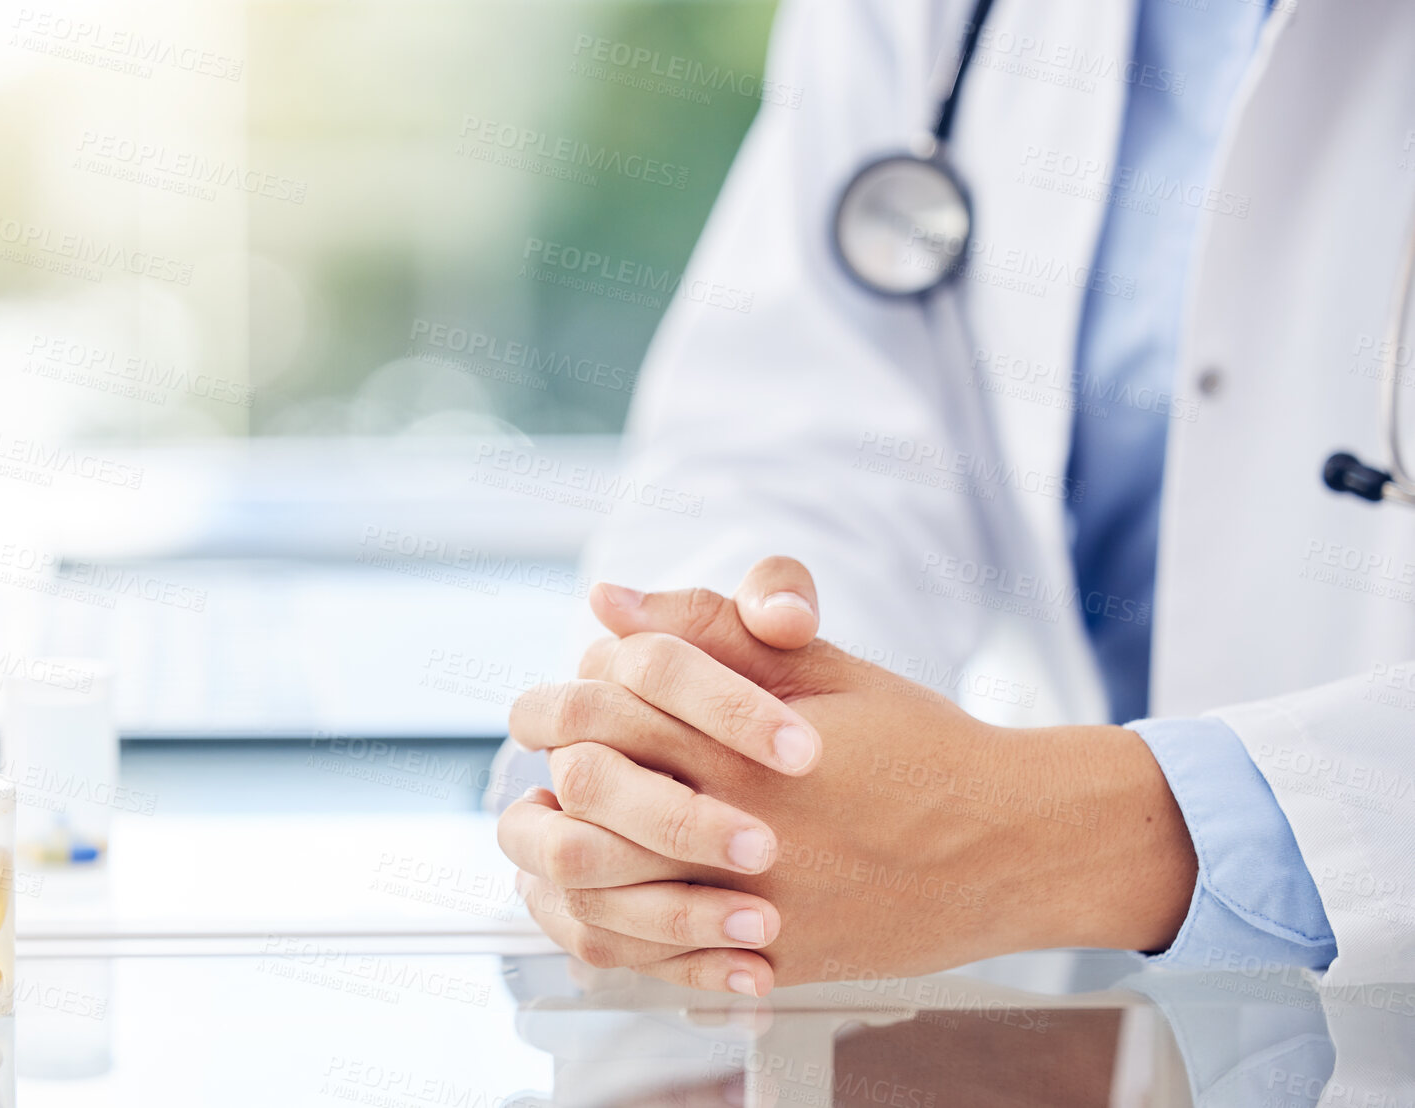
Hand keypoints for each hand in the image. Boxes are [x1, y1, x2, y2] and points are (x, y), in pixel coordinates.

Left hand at [498, 558, 1195, 991]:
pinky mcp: (770, 963)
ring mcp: (753, 909)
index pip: (603, 710)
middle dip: (558, 765)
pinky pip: (654, 958)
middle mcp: (739, 831)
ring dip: (570, 846)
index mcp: (744, 747)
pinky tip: (613, 890)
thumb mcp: (820, 666)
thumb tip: (607, 601)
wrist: (1016, 844)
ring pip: (602, 885)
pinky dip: (612, 922)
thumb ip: (708, 630)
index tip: (572, 698)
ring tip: (576, 820)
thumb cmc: (919, 741)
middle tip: (562, 757)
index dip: (571, 695)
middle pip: (586, 793)